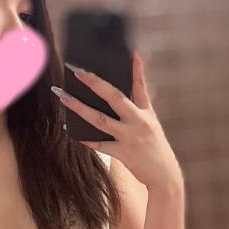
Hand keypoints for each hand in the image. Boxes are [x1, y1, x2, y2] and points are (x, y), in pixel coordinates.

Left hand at [53, 52, 181, 189]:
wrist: (164, 176)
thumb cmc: (155, 147)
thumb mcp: (151, 124)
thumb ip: (138, 107)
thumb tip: (119, 92)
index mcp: (146, 112)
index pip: (140, 86)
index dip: (136, 68)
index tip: (130, 52)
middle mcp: (138, 122)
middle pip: (114, 98)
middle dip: (95, 83)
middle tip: (78, 71)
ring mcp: (130, 138)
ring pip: (100, 120)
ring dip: (79, 108)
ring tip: (63, 97)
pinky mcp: (123, 154)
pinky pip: (99, 144)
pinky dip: (85, 138)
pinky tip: (70, 130)